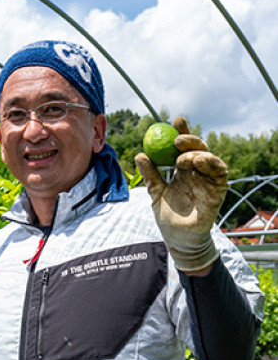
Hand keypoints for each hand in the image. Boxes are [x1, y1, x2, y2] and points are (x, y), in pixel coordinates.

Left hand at [135, 117, 227, 272]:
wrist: (179, 238)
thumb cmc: (168, 217)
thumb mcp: (155, 193)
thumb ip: (150, 175)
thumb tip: (139, 154)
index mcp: (181, 170)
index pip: (182, 148)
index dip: (180, 133)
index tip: (173, 121)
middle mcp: (196, 171)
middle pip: (196, 148)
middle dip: (188, 140)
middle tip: (176, 139)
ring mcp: (208, 179)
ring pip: (208, 157)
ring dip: (197, 153)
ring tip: (184, 158)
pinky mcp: (219, 188)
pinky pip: (219, 172)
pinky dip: (211, 164)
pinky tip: (200, 161)